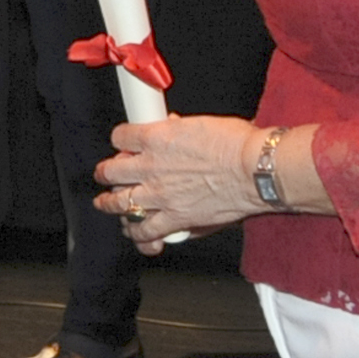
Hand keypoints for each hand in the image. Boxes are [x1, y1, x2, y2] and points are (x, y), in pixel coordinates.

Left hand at [93, 115, 265, 253]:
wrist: (254, 169)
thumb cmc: (236, 143)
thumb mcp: (200, 123)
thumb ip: (179, 128)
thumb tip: (171, 124)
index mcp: (156, 137)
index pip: (120, 136)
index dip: (120, 141)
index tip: (123, 144)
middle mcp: (152, 166)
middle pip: (112, 170)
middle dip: (105, 173)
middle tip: (104, 174)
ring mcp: (161, 195)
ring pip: (121, 202)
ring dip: (109, 203)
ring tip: (105, 203)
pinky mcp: (176, 218)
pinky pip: (146, 230)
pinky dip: (137, 233)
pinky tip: (134, 231)